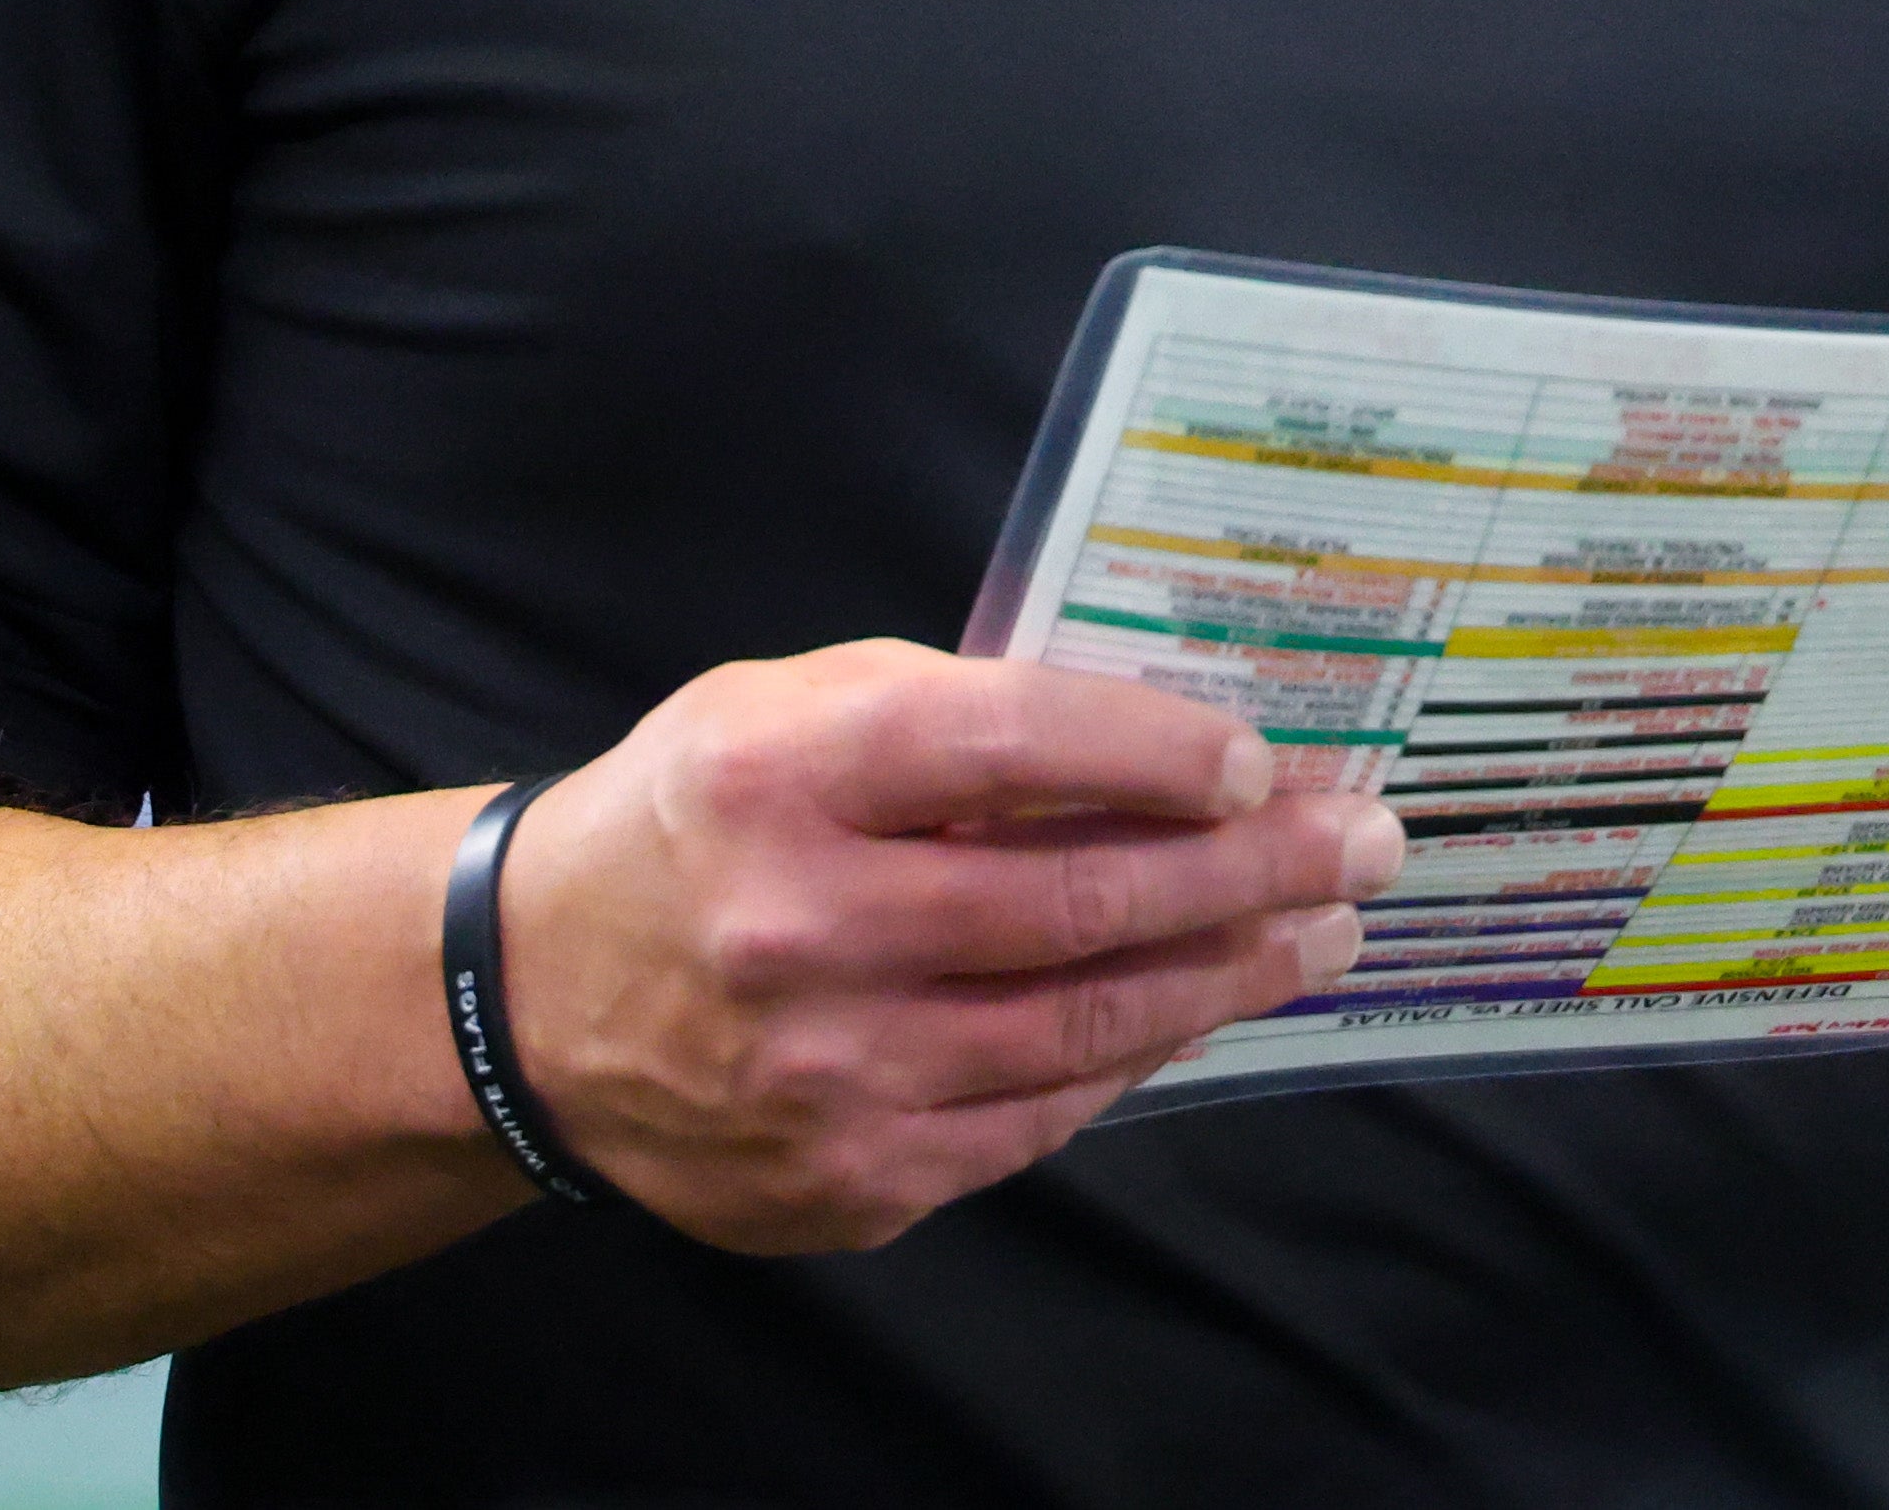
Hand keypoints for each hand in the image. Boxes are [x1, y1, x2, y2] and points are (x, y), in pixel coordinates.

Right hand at [489, 641, 1400, 1250]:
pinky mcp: (848, 1179)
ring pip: (1079, 1027)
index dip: (1152, 750)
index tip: (1260, 758)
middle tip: (1358, 846)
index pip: (1006, 745)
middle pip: (1072, 900)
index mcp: (779, 777)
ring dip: (1225, 975)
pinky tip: (1196, 1009)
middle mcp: (800, 929)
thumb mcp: (783, 710)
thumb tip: (1148, 743)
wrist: (530, 1004)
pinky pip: (1033, 1121)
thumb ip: (945, 714)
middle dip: (1246, 871)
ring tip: (1320, 933)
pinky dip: (1130, 1060)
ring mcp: (826, 1075)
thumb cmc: (693, 824)